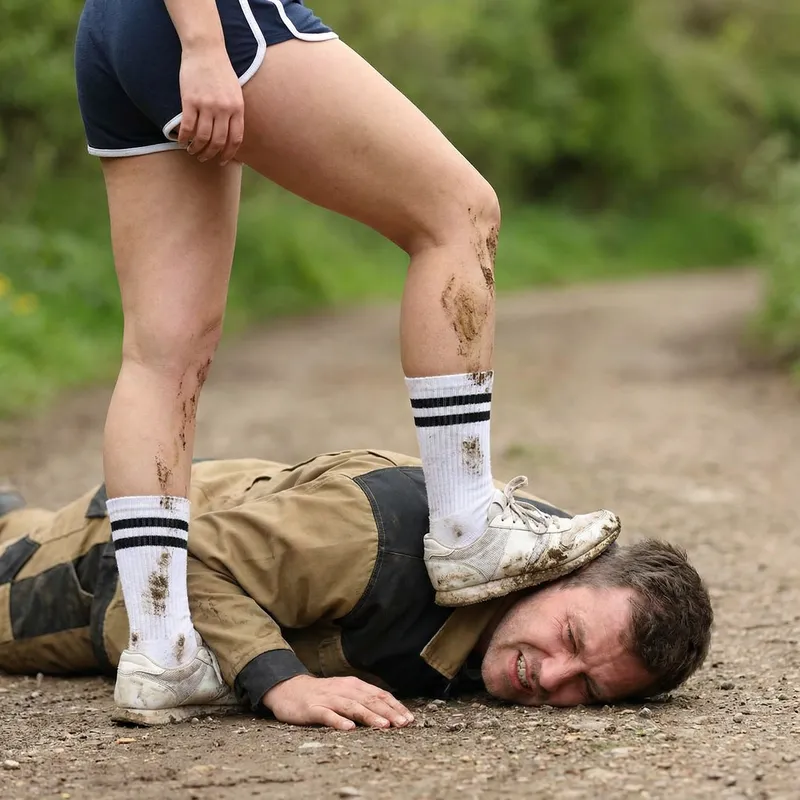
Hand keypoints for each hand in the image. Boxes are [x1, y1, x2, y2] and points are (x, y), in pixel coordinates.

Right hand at [177, 43, 243, 165]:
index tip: (222, 161)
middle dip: (211, 155)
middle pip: (218, 142)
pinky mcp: (190, 100)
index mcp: (237, 108)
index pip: (235, 139)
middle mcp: (223, 109)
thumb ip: (235, 112)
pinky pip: (187, 126)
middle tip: (204, 158)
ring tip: (192, 151)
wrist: (205, 49)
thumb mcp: (235, 92)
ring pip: (202, 137)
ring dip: (197, 148)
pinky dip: (183, 137)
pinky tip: (181, 141)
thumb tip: (231, 134)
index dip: (228, 154)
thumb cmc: (221, 71)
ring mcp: (206, 105)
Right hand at [262, 675, 415, 730]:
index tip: (409, 718)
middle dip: (388, 712)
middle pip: (369, 700)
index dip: (394, 706)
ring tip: (384, 725)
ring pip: (352, 707)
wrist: (288, 689)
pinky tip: (349, 728)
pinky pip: (327, 715)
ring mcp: (328, 698)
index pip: (378, 694)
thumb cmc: (322, 694)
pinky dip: (339, 721)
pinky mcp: (313, 708)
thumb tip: (388, 711)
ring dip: (369, 716)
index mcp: (353, 685)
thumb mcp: (345, 693)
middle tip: (404, 723)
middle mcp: (343, 689)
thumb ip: (363, 700)